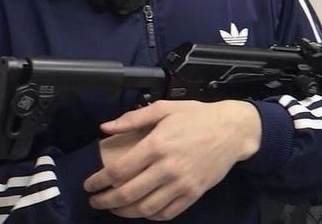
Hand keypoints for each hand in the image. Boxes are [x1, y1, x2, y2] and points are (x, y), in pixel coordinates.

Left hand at [84, 100, 261, 220]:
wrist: (231, 129)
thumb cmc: (196, 116)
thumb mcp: (165, 108)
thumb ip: (134, 118)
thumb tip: (105, 127)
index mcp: (157, 144)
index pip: (119, 170)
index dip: (99, 181)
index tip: (89, 184)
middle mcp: (167, 168)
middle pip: (128, 194)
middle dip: (105, 201)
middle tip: (95, 200)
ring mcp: (181, 184)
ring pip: (145, 208)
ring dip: (124, 212)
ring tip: (114, 208)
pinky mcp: (193, 194)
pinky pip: (166, 213)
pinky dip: (149, 216)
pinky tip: (141, 210)